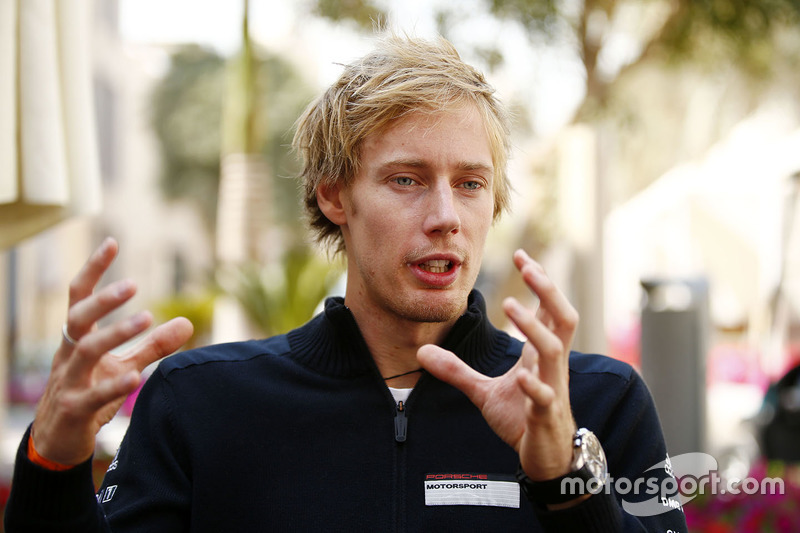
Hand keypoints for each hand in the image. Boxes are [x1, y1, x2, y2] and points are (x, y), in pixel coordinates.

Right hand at [31, 238, 193, 464]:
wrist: (58, 442)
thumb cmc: (90, 394)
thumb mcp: (123, 365)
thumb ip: (153, 345)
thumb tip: (188, 322)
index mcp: (77, 340)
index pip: (79, 298)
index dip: (93, 270)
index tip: (111, 242)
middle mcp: (68, 355)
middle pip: (78, 318)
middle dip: (103, 300)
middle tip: (133, 284)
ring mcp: (68, 382)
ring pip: (86, 352)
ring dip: (116, 333)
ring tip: (147, 318)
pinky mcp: (74, 409)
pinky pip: (93, 395)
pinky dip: (114, 385)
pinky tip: (136, 377)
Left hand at [418, 249, 577, 480]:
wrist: (545, 458)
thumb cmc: (521, 418)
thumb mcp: (483, 391)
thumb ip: (456, 371)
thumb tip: (420, 353)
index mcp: (541, 354)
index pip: (547, 309)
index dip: (539, 281)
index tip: (521, 254)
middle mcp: (551, 364)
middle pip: (563, 318)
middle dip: (548, 290)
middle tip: (528, 266)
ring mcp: (552, 388)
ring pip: (554, 350)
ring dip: (534, 327)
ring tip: (511, 305)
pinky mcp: (546, 415)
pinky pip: (545, 396)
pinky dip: (535, 384)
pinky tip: (521, 375)